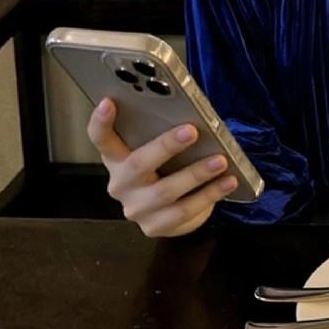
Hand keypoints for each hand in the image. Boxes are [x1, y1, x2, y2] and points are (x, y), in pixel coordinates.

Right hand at [86, 97, 238, 237]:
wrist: (169, 210)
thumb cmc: (166, 167)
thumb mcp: (159, 150)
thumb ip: (162, 134)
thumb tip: (192, 114)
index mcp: (116, 159)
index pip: (101, 139)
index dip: (100, 122)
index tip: (108, 102)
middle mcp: (120, 184)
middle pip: (138, 165)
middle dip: (166, 146)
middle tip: (192, 131)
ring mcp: (135, 209)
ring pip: (165, 191)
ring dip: (196, 174)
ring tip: (221, 161)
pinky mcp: (153, 227)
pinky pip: (184, 212)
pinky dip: (209, 195)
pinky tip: (228, 182)